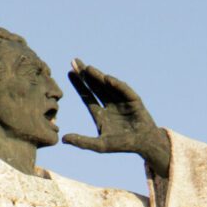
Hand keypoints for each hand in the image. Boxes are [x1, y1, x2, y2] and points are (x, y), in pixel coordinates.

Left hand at [63, 61, 170, 177]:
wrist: (144, 144)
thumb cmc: (122, 145)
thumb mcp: (99, 145)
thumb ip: (82, 142)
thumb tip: (62, 139)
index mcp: (100, 113)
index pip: (87, 96)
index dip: (79, 85)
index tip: (69, 72)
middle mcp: (109, 104)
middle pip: (95, 87)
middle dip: (85, 75)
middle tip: (74, 61)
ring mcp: (121, 101)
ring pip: (107, 86)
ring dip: (98, 77)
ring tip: (88, 68)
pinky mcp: (133, 100)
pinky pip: (123, 90)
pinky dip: (116, 85)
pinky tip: (107, 79)